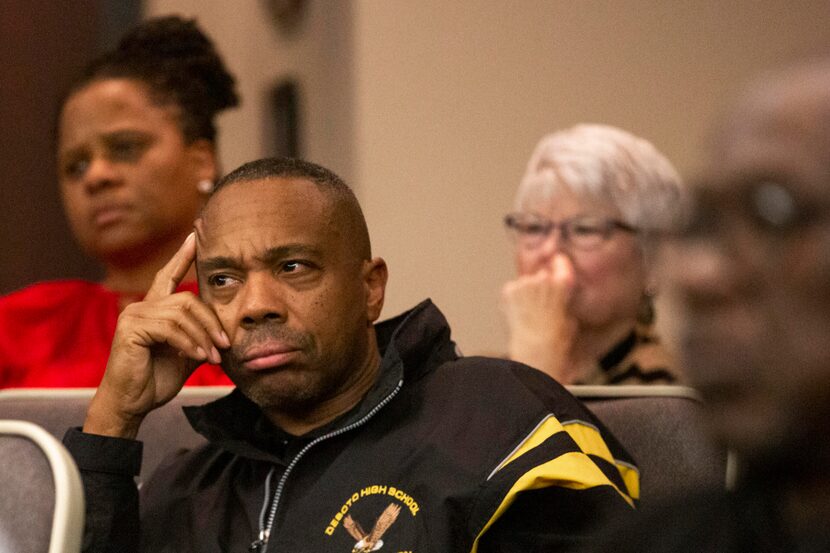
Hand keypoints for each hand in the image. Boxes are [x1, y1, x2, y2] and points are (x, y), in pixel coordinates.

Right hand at [84, 233, 229, 438]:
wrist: (132, 403)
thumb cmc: (156, 379)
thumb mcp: (188, 354)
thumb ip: (201, 336)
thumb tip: (227, 331)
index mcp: (154, 309)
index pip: (169, 275)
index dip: (183, 256)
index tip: (196, 235)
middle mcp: (142, 306)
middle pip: (188, 299)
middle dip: (212, 322)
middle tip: (226, 344)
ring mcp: (134, 315)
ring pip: (182, 312)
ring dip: (204, 336)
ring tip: (214, 357)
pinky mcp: (131, 329)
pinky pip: (171, 328)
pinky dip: (190, 343)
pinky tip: (199, 357)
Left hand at [501, 254, 578, 380]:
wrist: (535, 350)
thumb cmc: (556, 341)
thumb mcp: (570, 320)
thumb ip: (564, 301)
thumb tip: (560, 298)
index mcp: (562, 284)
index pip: (560, 262)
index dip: (558, 264)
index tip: (556, 263)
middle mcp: (543, 279)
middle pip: (541, 275)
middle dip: (540, 286)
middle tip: (540, 307)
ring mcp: (524, 284)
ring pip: (525, 283)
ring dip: (526, 294)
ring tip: (529, 316)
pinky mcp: (509, 291)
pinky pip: (511, 291)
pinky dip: (513, 300)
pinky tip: (518, 315)